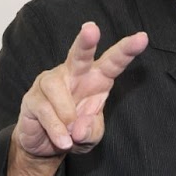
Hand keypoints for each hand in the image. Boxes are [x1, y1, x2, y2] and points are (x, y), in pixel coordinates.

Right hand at [14, 21, 148, 158]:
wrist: (44, 146)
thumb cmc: (74, 134)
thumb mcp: (91, 137)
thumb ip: (91, 130)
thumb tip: (78, 128)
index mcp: (96, 80)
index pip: (112, 62)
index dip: (126, 50)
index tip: (142, 38)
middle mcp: (73, 75)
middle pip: (80, 54)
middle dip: (86, 42)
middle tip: (91, 29)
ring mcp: (50, 82)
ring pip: (56, 88)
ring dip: (66, 115)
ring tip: (70, 135)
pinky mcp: (32, 97)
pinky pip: (45, 110)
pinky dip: (56, 129)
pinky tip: (62, 140)